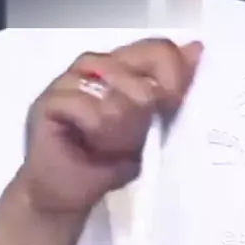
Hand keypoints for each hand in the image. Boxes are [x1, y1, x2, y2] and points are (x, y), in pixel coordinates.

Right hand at [19, 38, 202, 217]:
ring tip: (111, 143)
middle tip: (136, 134)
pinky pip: (85, 103)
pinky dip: (96, 127)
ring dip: (120, 119)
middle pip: (137, 60)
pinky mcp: (48, 100)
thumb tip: (196, 48)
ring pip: (113, 80)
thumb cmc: (109, 161)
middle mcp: (97, 66)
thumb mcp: (152, 129)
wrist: (68, 196)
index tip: (175, 101)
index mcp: (123, 68)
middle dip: (146, 102)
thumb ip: (172, 90)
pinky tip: (92, 143)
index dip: (173, 71)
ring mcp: (70, 79)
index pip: (156, 48)